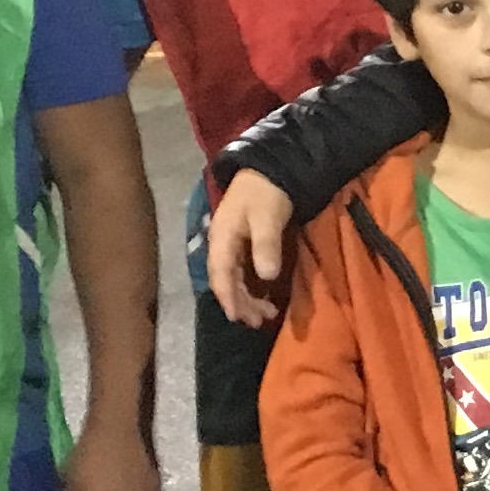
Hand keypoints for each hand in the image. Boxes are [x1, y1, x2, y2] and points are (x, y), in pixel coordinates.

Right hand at [206, 173, 294, 328]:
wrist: (268, 169)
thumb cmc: (266, 192)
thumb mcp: (267, 217)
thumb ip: (265, 246)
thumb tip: (266, 277)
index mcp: (222, 238)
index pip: (221, 275)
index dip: (228, 298)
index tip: (238, 318)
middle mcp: (221, 244)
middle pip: (225, 280)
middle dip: (240, 303)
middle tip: (259, 321)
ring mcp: (229, 243)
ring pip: (233, 277)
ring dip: (246, 296)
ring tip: (265, 313)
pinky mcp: (240, 242)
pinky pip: (240, 270)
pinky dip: (249, 285)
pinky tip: (262, 293)